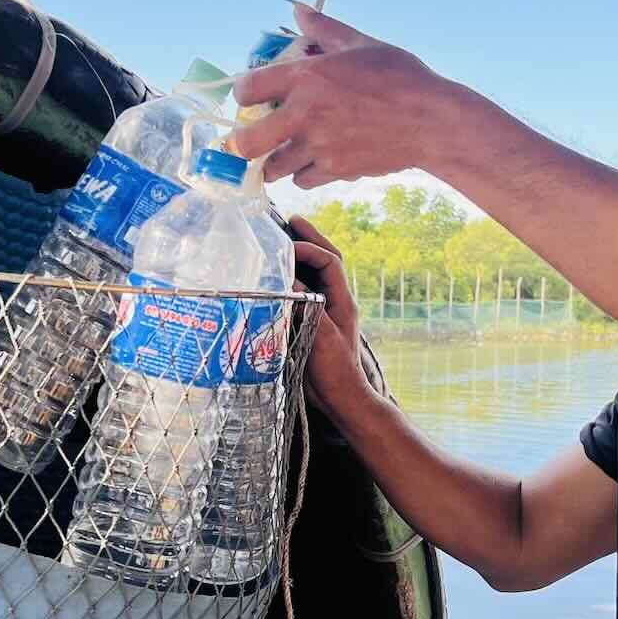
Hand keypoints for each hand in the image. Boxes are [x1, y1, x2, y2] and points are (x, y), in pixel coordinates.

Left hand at [232, 4, 465, 187]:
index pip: (247, 88)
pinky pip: (303, 180)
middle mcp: (305, 114)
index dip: (243, 94)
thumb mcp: (361, 44)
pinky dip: (305, 174)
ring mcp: (319, 146)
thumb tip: (298, 9)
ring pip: (274, 167)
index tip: (251, 98)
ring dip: (276, 161)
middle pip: (248, 143)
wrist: (432, 121)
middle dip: (243, 143)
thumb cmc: (400, 77)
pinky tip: (315, 161)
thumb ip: (323, 29)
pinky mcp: (336, 170)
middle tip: (252, 140)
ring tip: (285, 153)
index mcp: (306, 76)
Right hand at [287, 215, 371, 418]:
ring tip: (282, 239)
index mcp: (342, 299)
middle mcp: (334, 300)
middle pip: (326, 260)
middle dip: (310, 238)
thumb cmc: (335, 370)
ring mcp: (324, 310)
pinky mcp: (312, 323)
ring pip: (315, 274)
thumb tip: (288, 282)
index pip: (329, 261)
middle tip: (291, 221)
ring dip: (300, 255)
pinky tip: (275, 275)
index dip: (308, 248)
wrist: (339, 398)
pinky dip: (291, 279)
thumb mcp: (321, 334)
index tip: (285, 247)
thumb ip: (307, 306)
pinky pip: (302, 292)